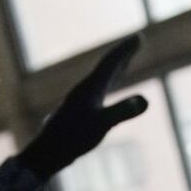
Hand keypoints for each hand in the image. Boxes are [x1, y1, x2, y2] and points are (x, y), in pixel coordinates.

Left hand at [18, 35, 149, 177]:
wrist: (46, 153)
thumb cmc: (71, 139)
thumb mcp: (101, 124)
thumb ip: (122, 111)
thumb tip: (144, 101)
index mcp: (90, 88)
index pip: (110, 63)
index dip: (125, 50)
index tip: (138, 37)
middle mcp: (85, 90)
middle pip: (106, 68)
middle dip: (122, 55)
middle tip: (136, 43)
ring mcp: (80, 102)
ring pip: (101, 81)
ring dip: (115, 70)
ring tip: (126, 64)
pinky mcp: (78, 115)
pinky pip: (97, 95)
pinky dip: (107, 88)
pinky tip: (105, 95)